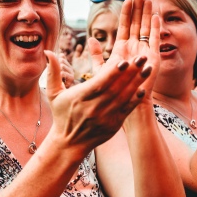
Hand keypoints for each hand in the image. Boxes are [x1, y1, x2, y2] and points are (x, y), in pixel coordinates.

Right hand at [45, 37, 151, 151]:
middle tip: (142, 57)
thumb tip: (48, 52)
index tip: (123, 59)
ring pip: (124, 97)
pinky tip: (144, 89)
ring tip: (148, 68)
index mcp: (80, 98)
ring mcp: (105, 117)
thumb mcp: (54, 94)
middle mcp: (94, 108)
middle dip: (130, 72)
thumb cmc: (62, 115)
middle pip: (115, 88)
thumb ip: (53, 72)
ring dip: (137, 83)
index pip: (99, 83)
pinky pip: (126, 110)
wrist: (69, 144)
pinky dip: (135, 100)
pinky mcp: (113, 125)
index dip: (112, 72)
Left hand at [88, 0, 159, 103]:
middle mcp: (134, 48)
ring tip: (149, 0)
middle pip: (137, 23)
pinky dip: (156, 28)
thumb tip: (90, 39)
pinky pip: (154, 40)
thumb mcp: (101, 70)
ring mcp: (144, 52)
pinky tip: (156, 16)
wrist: (124, 102)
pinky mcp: (153, 58)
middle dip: (139, 8)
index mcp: (121, 48)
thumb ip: (96, 54)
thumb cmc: (111, 90)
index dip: (127, 12)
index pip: (125, 25)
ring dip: (148, 14)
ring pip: (146, 28)